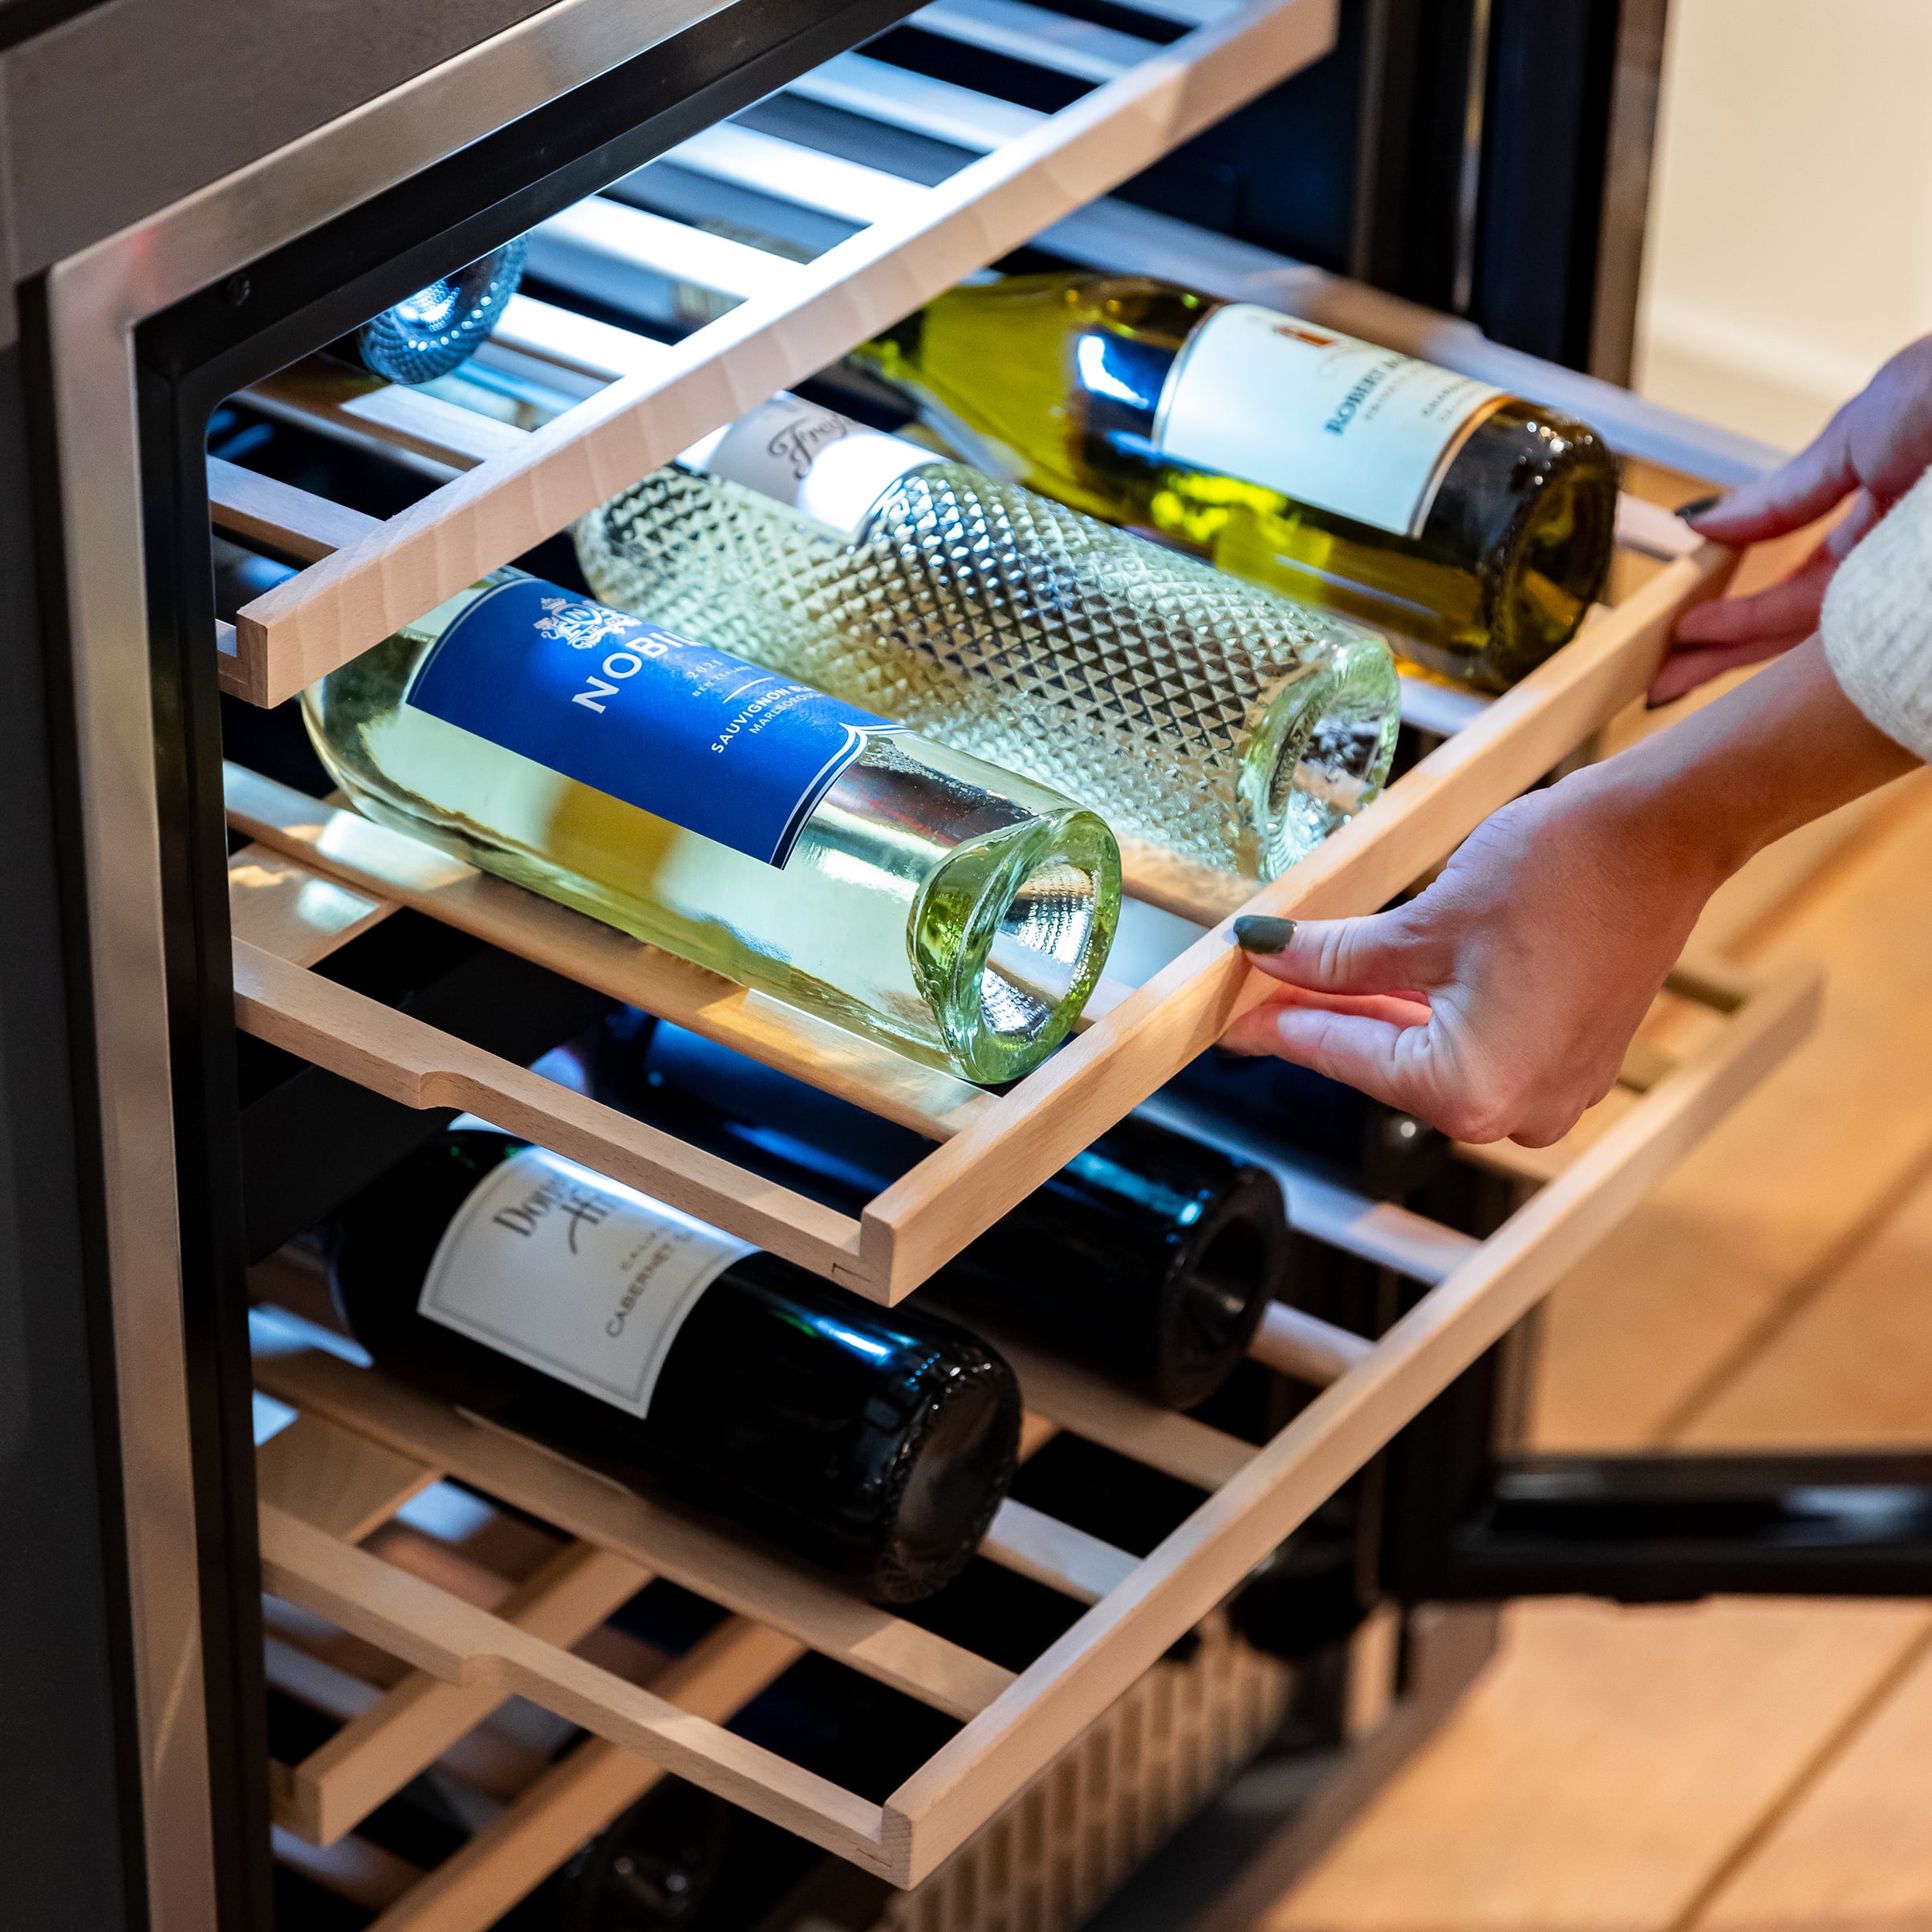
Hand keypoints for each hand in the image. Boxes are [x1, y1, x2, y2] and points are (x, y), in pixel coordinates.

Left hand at [1221, 774, 1715, 1145]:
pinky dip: (1427, 1010)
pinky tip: (1379, 978)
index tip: (1227, 1016)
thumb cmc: (1562, 872)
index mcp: (1471, 1090)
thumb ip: (1337, 957)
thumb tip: (1269, 958)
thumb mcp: (1424, 921)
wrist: (1665, 832)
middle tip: (1255, 989)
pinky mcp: (1569, 1059)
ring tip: (1308, 974)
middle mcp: (1516, 1112)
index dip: (1275, 1025)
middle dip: (1321, 1017)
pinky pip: (1474, 1044)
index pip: (1341, 1055)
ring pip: (1427, 1053)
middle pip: (1382, 1062)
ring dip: (1371, 1012)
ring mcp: (1550, 1091)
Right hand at [1653, 333, 1931, 705]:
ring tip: (1672, 671)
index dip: (1737, 601)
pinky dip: (1771, 640)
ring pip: (1807, 639)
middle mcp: (1895, 562)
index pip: (1798, 577)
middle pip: (1794, 621)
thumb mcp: (1854, 434)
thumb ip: (1781, 493)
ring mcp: (1904, 589)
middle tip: (1661, 671)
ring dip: (1731, 654)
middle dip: (1721, 648)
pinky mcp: (1910, 612)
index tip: (1685, 616)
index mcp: (1885, 512)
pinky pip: (1836, 640)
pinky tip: (1718, 646)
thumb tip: (1710, 519)